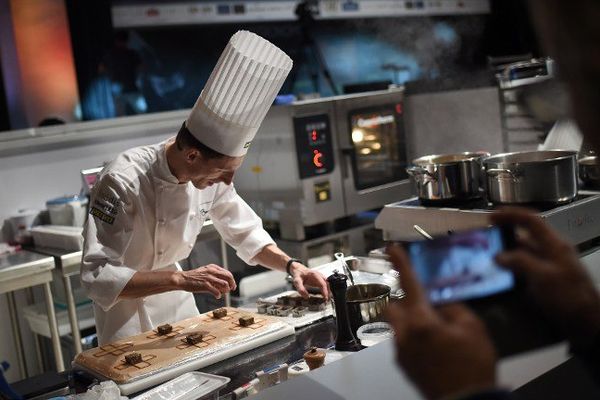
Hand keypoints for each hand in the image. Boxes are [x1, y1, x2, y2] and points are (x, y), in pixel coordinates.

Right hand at [175, 264, 236, 298]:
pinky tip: (217, 296)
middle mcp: (212, 271)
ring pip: (224, 284)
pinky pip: (216, 291)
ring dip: (226, 290)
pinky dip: (218, 295)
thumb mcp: (206, 271)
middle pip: (228, 277)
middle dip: (232, 284)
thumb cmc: (193, 277)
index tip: (232, 285)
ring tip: (222, 293)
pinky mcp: (205, 285)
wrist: (183, 279)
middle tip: (231, 289)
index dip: (232, 280)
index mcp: (213, 267)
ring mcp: (209, 278)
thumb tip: (223, 282)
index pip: (227, 273)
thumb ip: (214, 275)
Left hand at [289, 262, 329, 300]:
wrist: (298, 269)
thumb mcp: (297, 282)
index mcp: (314, 274)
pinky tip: (324, 295)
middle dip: (328, 292)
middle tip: (327, 300)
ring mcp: (320, 277)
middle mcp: (319, 275)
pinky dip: (326, 290)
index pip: (323, 283)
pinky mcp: (319, 279)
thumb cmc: (298, 274)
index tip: (325, 298)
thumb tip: (306, 296)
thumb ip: (301, 289)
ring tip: (327, 299)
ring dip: (328, 291)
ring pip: (327, 284)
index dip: (325, 291)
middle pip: (327, 284)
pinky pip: (325, 285)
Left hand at [386, 244, 496, 399]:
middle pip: (394, 306)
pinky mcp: (404, 365)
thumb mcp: (474, 329)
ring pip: (398, 325)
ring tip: (436, 330)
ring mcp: (401, 352)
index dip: (402, 263)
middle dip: (406, 301)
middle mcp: (405, 335)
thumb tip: (442, 302)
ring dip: (412, 321)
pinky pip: (404, 342)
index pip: (409, 284)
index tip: (393, 249)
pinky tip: (435, 346)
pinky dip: (415, 337)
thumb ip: (454, 308)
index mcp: (422, 322)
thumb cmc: (472, 368)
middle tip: (425, 304)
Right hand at [491, 208, 599, 349]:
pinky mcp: (544, 281)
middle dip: (505, 234)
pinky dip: (510, 269)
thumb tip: (498, 256)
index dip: (511, 214)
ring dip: (505, 253)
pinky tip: (499, 275)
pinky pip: (524, 269)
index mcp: (555, 245)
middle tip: (485, 238)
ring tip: (486, 256)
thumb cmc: (568, 297)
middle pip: (526, 236)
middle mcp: (551, 252)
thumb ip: (520, 262)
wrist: (586, 324)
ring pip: (523, 254)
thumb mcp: (543, 276)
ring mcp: (548, 267)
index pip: (532, 220)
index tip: (491, 216)